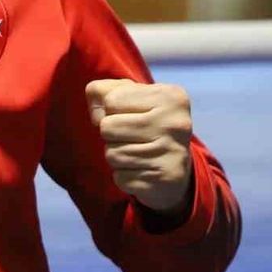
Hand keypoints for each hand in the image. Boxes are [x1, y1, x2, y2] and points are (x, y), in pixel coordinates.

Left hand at [86, 79, 193, 215]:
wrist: (176, 166)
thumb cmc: (146, 122)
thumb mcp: (130, 96)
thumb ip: (103, 91)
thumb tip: (96, 115)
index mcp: (170, 96)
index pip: (110, 100)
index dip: (110, 110)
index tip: (130, 115)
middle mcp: (175, 123)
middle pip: (107, 127)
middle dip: (111, 134)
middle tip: (131, 136)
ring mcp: (173, 153)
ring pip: (112, 154)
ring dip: (116, 155)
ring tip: (136, 152)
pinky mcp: (165, 180)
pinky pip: (120, 177)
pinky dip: (124, 175)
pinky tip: (141, 170)